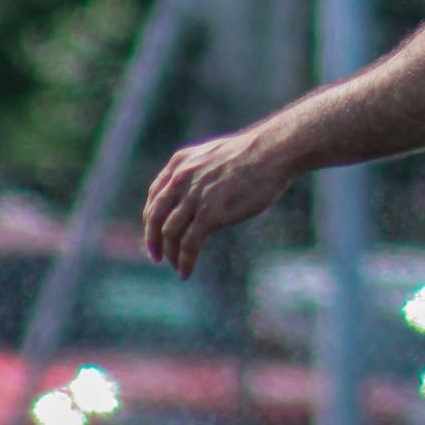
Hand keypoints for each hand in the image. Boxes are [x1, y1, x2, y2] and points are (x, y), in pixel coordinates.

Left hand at [142, 125, 290, 278]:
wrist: (272, 151)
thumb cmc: (253, 154)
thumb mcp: (214, 155)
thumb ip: (199, 171)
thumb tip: (198, 192)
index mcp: (180, 163)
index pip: (155, 196)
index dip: (151, 219)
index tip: (155, 233)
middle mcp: (181, 179)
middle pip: (156, 217)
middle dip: (153, 240)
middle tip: (157, 256)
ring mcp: (195, 196)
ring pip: (170, 233)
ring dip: (171, 254)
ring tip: (177, 266)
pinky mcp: (210, 214)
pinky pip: (189, 244)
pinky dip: (185, 261)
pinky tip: (186, 272)